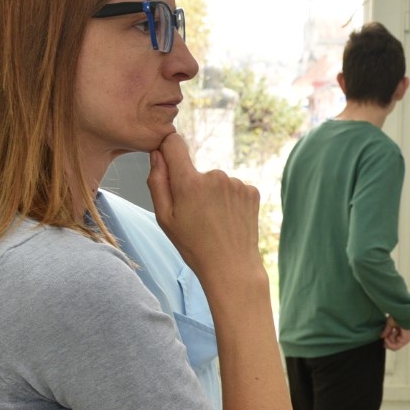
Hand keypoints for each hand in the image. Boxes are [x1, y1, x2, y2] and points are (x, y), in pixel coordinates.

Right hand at [147, 134, 261, 286]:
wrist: (232, 266)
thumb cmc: (193, 245)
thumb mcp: (164, 218)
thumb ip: (157, 181)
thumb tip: (157, 153)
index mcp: (189, 182)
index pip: (174, 143)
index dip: (168, 150)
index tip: (168, 162)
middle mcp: (215, 176)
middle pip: (196, 170)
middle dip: (193, 186)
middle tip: (196, 216)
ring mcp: (236, 183)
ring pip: (216, 181)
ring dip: (213, 195)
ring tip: (214, 221)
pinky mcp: (252, 191)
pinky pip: (233, 188)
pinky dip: (229, 200)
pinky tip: (228, 220)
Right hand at [382, 317, 409, 350]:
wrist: (403, 314)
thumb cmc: (399, 315)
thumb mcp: (390, 324)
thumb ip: (387, 331)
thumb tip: (382, 336)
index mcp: (401, 331)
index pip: (394, 339)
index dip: (387, 340)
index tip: (382, 338)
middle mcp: (404, 335)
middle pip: (393, 343)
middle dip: (387, 341)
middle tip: (383, 338)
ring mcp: (406, 338)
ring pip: (394, 346)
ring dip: (388, 342)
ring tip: (385, 338)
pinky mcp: (406, 340)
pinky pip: (396, 346)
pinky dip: (390, 344)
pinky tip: (386, 339)